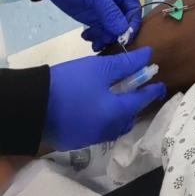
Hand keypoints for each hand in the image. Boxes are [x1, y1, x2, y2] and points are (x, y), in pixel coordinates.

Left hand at [43, 0, 139, 51]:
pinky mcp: (91, 16)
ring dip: (104, 37)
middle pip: (123, 23)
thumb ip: (111, 13)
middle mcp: (116, 1)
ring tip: (94, 43)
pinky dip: (95, 36)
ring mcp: (103, 10)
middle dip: (115, 34)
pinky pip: (99, 29)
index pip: (134, 11)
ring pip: (110, 29)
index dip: (131, 25)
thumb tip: (124, 31)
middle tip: (103, 41)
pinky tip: (86, 37)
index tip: (124, 39)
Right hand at [43, 47, 165, 151]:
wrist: (32, 104)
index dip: (153, 90)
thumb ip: (126, 64)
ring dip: (122, 113)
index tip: (162, 84)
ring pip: (114, 126)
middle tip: (140, 90)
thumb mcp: (100, 68)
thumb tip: (148, 55)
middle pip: (129, 117)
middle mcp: (106, 130)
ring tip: (121, 98)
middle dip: (137, 104)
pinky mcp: (76, 140)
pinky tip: (100, 108)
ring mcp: (90, 138)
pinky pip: (99, 130)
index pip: (141, 100)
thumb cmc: (70, 83)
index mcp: (115, 113)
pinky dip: (105, 119)